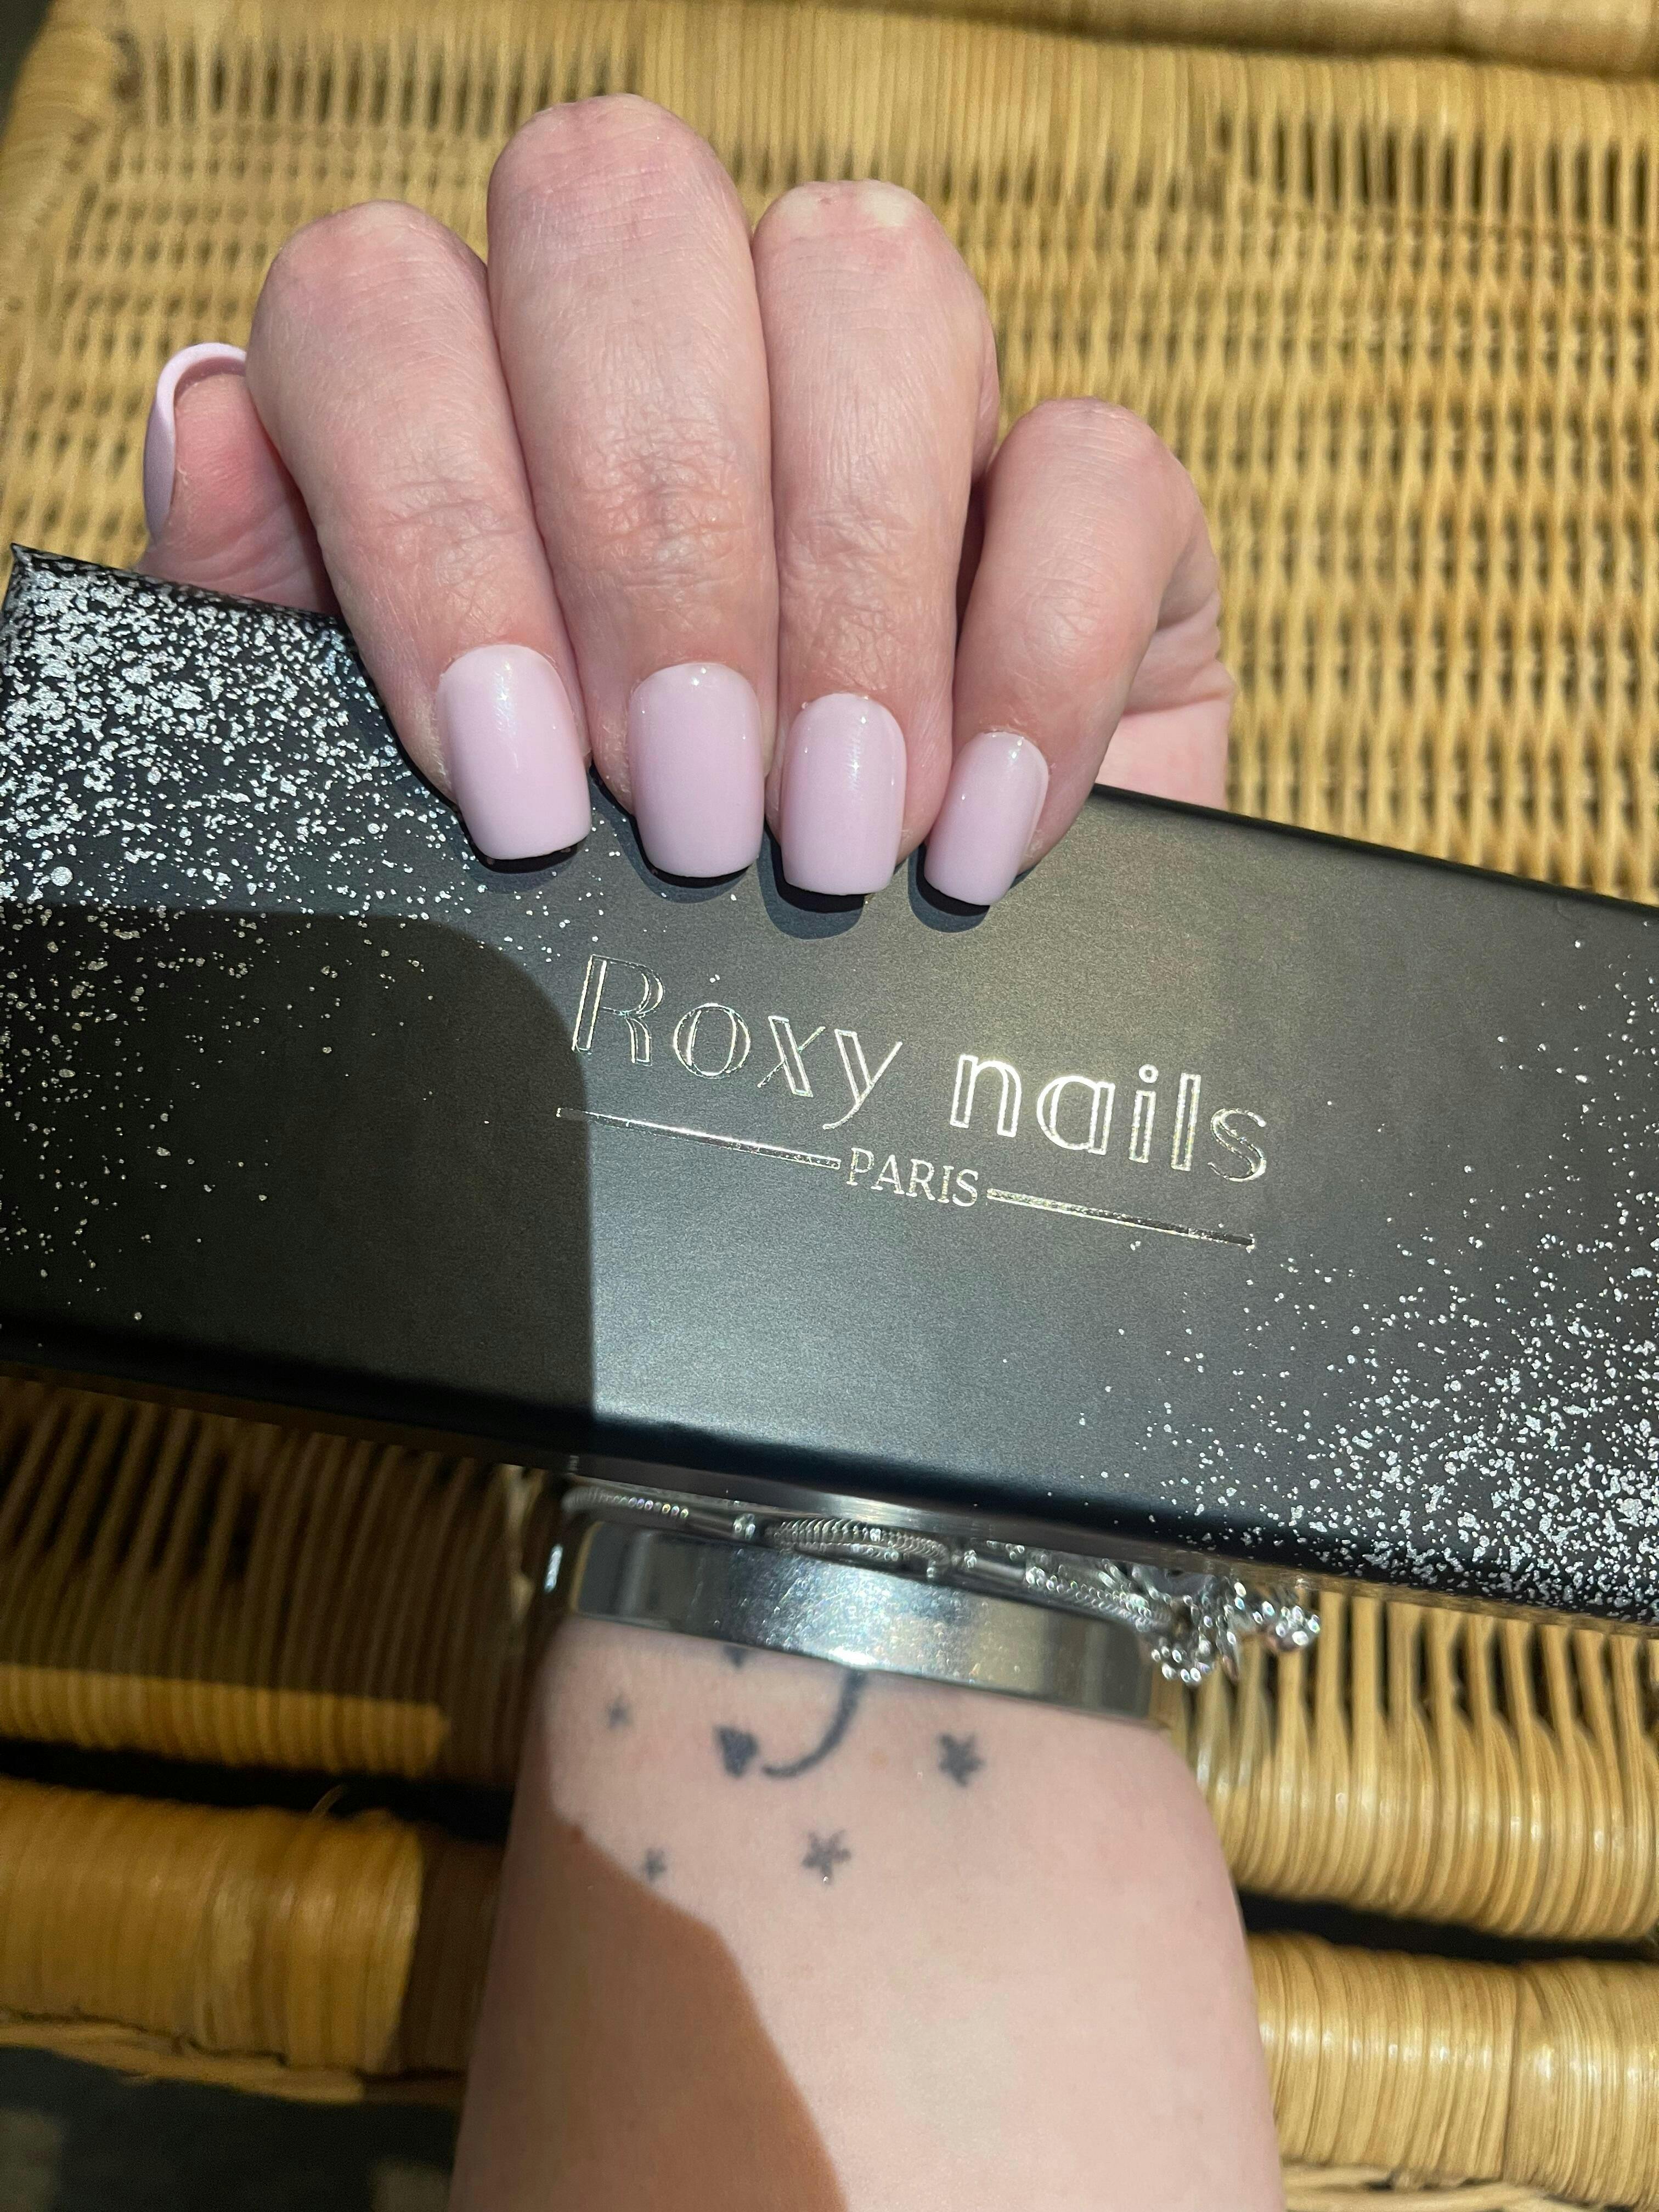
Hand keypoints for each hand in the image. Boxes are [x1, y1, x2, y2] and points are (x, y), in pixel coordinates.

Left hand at [139, 97, 1229, 904]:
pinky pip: (1103, 462)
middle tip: (682, 806)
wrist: (835, 1059)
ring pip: (869, 283)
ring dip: (844, 587)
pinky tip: (978, 831)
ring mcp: (889, 397)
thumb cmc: (593, 909)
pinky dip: (1040, 654)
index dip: (439, 526)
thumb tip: (208, 420)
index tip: (519, 785)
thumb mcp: (390, 802)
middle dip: (650, 540)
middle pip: (624, 219)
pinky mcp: (1081, 501)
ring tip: (829, 836)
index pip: (391, 306)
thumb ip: (268, 620)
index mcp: (471, 389)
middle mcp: (674, 342)